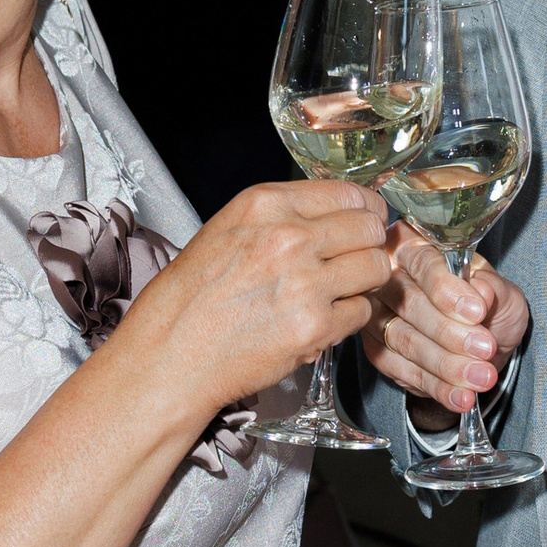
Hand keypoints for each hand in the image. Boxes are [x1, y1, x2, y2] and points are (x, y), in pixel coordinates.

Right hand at [124, 182, 396, 423]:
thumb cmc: (192, 297)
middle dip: (370, 246)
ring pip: (375, 268)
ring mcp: (305, 283)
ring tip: (340, 292)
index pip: (349, 194)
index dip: (366, 212)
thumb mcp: (229, 230)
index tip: (366, 224)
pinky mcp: (314, 327)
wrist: (171, 353)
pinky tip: (323, 320)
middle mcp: (289, 237)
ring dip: (365, 282)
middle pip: (371, 229)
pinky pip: (361, 312)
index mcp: (266, 204)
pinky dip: (349, 318)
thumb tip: (340, 216)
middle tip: (356, 262)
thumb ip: (284, 217)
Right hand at [360, 228, 530, 424]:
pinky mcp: (378, 351)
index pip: (423, 262)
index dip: (447, 289)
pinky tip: (461, 396)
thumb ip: (493, 290)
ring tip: (481, 378)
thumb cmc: (488, 306)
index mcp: (416, 245)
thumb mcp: (503, 292)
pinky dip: (436, 387)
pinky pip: (403, 372)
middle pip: (409, 303)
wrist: (483, 345)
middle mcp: (387, 277)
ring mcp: (377, 316)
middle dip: (451, 332)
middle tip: (485, 349)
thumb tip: (480, 293)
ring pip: (405, 341)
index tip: (477, 312)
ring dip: (447, 364)